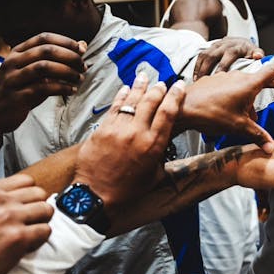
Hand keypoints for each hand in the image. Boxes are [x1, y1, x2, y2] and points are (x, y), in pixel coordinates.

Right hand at [0, 33, 86, 147]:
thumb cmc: (21, 89)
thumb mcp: (35, 71)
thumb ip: (57, 58)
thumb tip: (83, 44)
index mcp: (17, 52)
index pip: (43, 38)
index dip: (65, 41)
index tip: (81, 49)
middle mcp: (12, 62)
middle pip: (45, 51)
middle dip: (69, 56)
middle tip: (83, 66)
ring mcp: (12, 79)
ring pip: (44, 67)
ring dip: (67, 72)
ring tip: (79, 78)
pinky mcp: (16, 96)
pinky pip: (43, 88)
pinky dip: (61, 87)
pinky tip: (71, 90)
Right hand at [0, 174, 52, 273]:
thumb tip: (13, 198)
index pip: (25, 181)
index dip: (29, 196)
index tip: (25, 207)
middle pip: (39, 194)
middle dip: (37, 209)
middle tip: (29, 223)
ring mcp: (9, 218)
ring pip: (46, 210)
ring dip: (41, 223)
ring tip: (28, 235)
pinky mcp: (18, 238)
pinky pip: (45, 231)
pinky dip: (39, 240)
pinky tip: (25, 247)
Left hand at [73, 73, 182, 217]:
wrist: (95, 197)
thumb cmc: (126, 190)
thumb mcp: (154, 176)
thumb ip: (162, 157)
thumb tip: (167, 146)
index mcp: (153, 144)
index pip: (168, 112)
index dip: (175, 95)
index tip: (178, 86)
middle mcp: (137, 133)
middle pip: (150, 102)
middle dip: (158, 89)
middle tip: (162, 83)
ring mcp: (118, 130)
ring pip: (131, 101)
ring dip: (139, 87)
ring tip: (143, 77)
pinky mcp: (101, 130)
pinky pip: (114, 108)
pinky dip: (121, 96)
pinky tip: (125, 89)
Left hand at [180, 57, 273, 146]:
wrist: (182, 107)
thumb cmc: (211, 114)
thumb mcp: (238, 126)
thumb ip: (257, 135)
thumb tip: (271, 149)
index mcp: (249, 84)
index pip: (273, 72)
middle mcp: (239, 76)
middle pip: (260, 81)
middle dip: (271, 86)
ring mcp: (226, 77)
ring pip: (244, 88)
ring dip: (249, 99)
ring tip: (247, 118)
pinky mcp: (215, 81)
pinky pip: (231, 88)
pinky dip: (235, 98)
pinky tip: (229, 111)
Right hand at [193, 37, 263, 79]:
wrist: (242, 42)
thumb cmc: (249, 52)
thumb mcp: (256, 52)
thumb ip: (258, 55)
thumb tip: (258, 56)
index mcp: (237, 46)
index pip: (229, 54)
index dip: (223, 65)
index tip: (219, 77)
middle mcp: (225, 44)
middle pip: (213, 55)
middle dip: (207, 69)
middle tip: (205, 82)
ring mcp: (216, 45)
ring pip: (205, 55)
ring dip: (200, 68)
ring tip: (198, 81)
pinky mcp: (210, 47)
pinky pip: (201, 56)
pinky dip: (197, 67)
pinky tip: (196, 77)